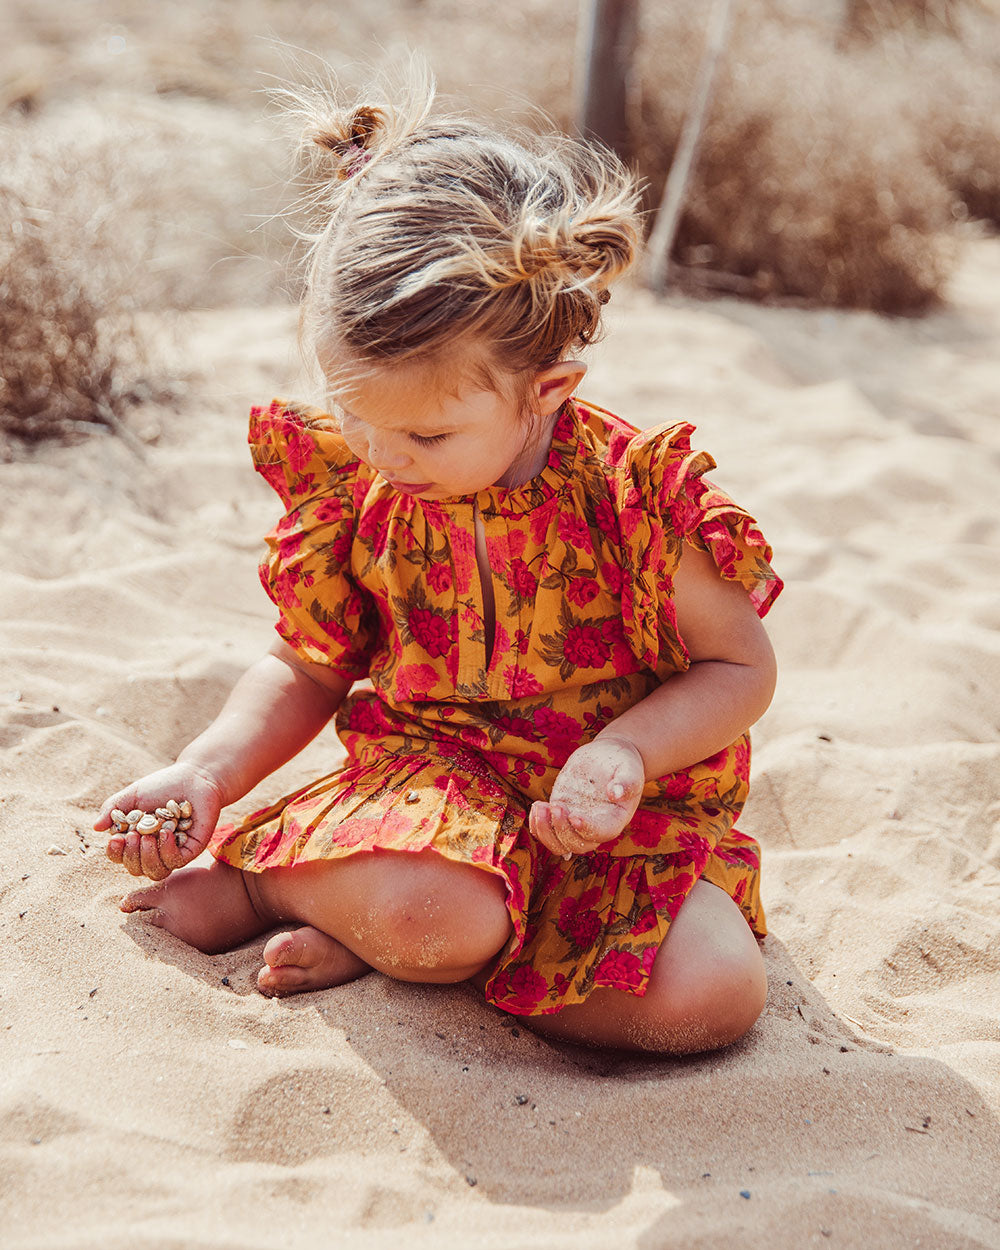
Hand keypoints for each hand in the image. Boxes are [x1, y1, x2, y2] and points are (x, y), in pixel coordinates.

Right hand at [95, 763, 224, 879]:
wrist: (195, 777)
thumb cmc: (163, 785)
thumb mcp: (133, 795)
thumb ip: (113, 808)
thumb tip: (96, 827)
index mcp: (136, 839)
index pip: (120, 856)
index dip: (115, 853)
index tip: (116, 838)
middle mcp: (153, 850)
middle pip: (136, 869)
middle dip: (131, 856)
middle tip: (134, 836)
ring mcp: (173, 851)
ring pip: (156, 872)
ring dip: (147, 857)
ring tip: (148, 837)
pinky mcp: (191, 849)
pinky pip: (176, 861)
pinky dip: (167, 850)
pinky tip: (165, 833)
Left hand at [529, 737, 644, 858]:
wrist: (608, 757)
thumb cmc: (623, 763)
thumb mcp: (629, 768)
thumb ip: (626, 781)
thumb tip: (615, 793)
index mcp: (615, 819)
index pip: (602, 833)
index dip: (587, 829)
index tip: (574, 816)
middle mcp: (595, 827)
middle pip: (577, 845)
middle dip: (562, 830)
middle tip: (557, 805)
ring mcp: (575, 822)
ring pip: (558, 844)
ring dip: (545, 832)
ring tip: (540, 807)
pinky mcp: (561, 813)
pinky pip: (546, 831)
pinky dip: (537, 825)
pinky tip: (537, 806)